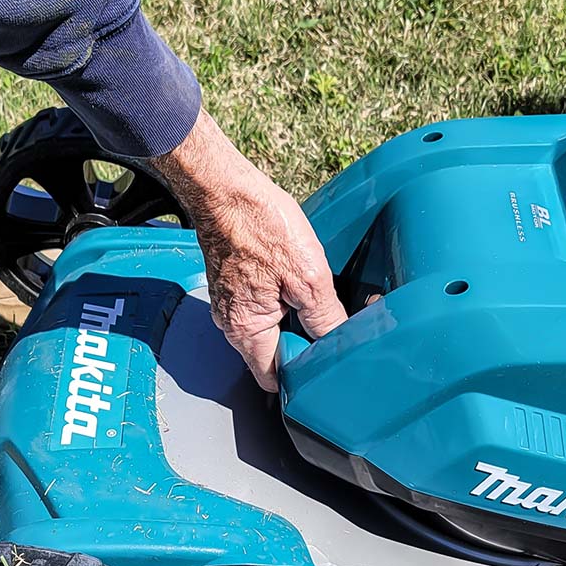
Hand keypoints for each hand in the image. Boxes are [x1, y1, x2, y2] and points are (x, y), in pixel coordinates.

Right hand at [149, 109, 346, 390]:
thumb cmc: (259, 225)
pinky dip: (286, 302)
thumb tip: (340, 345)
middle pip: (274, 355)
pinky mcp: (237, 284)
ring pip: (272, 330)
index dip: (302, 376)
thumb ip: (325, 318)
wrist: (225, 188)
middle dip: (304, 348)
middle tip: (334, 331)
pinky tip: (303, 285)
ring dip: (298, 323)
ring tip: (321, 305)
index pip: (274, 378)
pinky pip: (265, 307)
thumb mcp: (308, 276)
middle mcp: (232, 324)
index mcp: (245, 330)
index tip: (329, 363)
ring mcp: (232, 304)